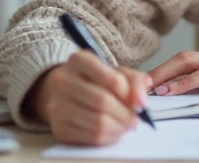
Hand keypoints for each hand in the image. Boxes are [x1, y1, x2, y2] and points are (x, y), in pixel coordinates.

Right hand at [26, 50, 150, 145]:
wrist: (63, 91)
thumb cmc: (94, 80)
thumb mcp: (114, 71)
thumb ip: (133, 80)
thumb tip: (141, 100)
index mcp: (79, 60)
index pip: (113, 80)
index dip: (131, 94)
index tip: (139, 101)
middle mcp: (62, 81)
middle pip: (104, 102)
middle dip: (126, 114)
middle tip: (135, 118)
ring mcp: (57, 105)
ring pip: (98, 123)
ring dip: (119, 128)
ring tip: (125, 125)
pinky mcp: (58, 128)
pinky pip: (91, 137)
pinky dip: (109, 137)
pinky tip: (112, 131)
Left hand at [146, 47, 198, 95]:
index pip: (187, 60)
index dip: (166, 69)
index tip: (148, 82)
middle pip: (181, 58)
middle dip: (157, 70)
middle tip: (136, 84)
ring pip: (187, 62)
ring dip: (164, 74)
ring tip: (147, 88)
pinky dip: (185, 82)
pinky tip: (171, 90)